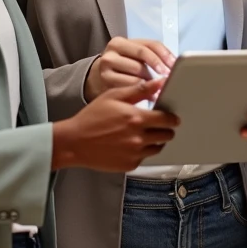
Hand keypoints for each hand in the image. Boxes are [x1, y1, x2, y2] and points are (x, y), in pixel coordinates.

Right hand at [52, 80, 178, 172]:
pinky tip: (131, 144)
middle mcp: (138, 138)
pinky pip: (145, 158)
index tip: (171, 116)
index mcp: (136, 118)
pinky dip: (142, 151)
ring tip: (144, 134)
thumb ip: (140, 89)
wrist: (74, 142)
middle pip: (167, 135)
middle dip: (166, 129)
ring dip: (156, 141)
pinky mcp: (130, 165)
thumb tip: (160, 82)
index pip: (167, 119)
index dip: (172, 117)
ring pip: (158, 148)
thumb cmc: (92, 117)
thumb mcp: (113, 96)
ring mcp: (134, 154)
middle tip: (158, 125)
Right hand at [84, 37, 175, 101]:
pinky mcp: (106, 82)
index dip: (164, 54)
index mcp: (120, 42)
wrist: (98, 78)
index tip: (173, 65)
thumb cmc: (123, 65)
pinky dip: (142, 91)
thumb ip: (151, 54)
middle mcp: (111, 53)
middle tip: (168, 78)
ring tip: (158, 88)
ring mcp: (107, 68)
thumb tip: (172, 64)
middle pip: (142, 58)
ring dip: (151, 81)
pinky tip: (148, 96)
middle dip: (158, 68)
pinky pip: (130, 86)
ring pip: (137, 73)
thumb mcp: (133, 55)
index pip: (148, 45)